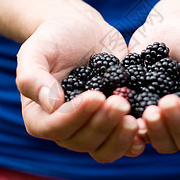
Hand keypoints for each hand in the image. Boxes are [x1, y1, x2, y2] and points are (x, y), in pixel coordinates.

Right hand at [16, 15, 145, 161]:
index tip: (96, 96)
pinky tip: (145, 126)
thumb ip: (33, 77)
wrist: (82, 30)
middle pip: (82, 142)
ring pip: (103, 149)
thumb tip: (51, 106)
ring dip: (119, 138)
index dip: (75, 117)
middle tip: (120, 102)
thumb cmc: (54, 38)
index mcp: (39, 115)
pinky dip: (135, 139)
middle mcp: (64, 128)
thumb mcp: (36, 50)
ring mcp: (90, 127)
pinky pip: (123, 142)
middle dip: (103, 125)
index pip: (54, 128)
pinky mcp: (112, 123)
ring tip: (134, 118)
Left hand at [129, 10, 179, 154]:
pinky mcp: (145, 114)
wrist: (173, 24)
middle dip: (179, 126)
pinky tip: (128, 116)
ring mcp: (169, 122)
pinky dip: (134, 129)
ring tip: (148, 110)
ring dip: (157, 132)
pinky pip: (140, 132)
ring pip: (166, 144)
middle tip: (166, 102)